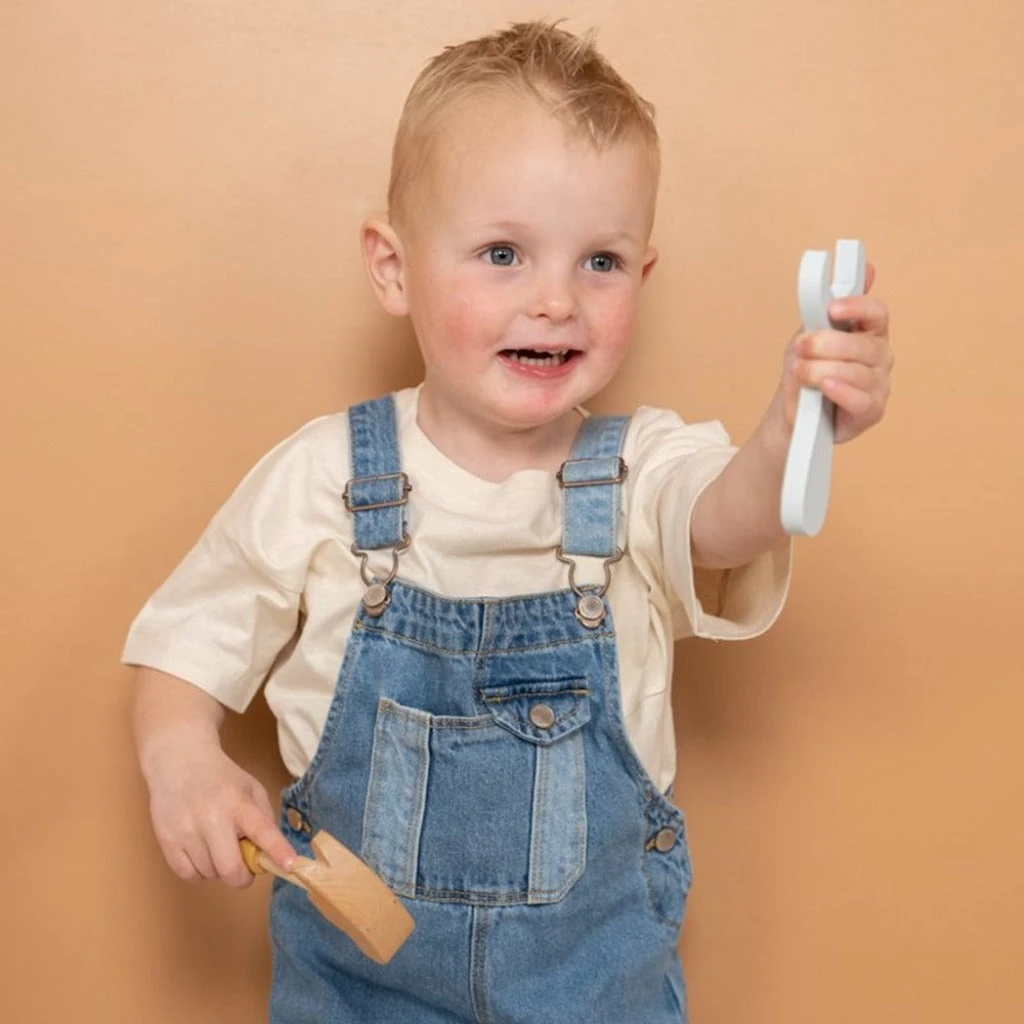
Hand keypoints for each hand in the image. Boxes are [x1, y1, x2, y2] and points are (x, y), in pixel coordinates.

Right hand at [143, 732, 295, 887]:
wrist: (178, 761)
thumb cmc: (220, 778)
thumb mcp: (251, 788)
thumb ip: (264, 818)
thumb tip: (270, 853)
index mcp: (238, 802)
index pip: (262, 831)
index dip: (277, 851)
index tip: (291, 866)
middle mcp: (212, 818)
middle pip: (231, 869)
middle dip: (242, 876)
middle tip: (243, 865)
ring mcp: (187, 831)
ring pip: (210, 874)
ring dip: (218, 869)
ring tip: (217, 846)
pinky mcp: (167, 841)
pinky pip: (188, 875)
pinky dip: (198, 872)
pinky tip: (201, 853)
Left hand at [780, 263, 892, 443]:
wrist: (791, 412)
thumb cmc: (805, 371)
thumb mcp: (809, 333)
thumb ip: (830, 304)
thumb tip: (867, 267)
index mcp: (867, 332)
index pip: (877, 312)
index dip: (858, 307)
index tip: (832, 309)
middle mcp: (879, 356)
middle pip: (865, 344)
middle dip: (826, 344)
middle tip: (800, 347)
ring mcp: (879, 384)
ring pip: (858, 372)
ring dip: (821, 370)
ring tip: (800, 372)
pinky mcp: (872, 410)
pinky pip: (861, 399)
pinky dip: (841, 391)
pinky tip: (826, 388)